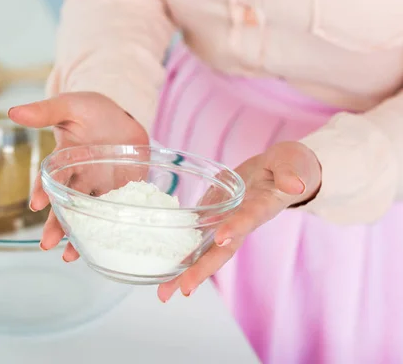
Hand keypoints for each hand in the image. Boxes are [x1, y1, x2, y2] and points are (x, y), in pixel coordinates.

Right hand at [8, 92, 148, 259]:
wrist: (124, 115)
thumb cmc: (92, 109)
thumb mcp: (69, 105)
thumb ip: (45, 111)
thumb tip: (12, 111)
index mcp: (66, 159)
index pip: (51, 177)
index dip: (42, 190)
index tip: (36, 204)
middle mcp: (82, 177)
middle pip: (67, 204)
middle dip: (56, 224)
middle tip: (46, 244)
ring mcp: (103, 186)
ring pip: (89, 214)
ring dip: (79, 234)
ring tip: (70, 256)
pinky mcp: (126, 189)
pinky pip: (119, 209)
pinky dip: (114, 226)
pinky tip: (108, 244)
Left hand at [157, 141, 321, 301]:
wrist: (282, 170)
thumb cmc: (289, 166)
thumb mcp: (293, 162)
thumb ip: (291, 172)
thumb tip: (295, 184)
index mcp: (261, 206)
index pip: (248, 218)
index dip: (236, 228)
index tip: (222, 240)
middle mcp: (241, 222)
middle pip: (222, 250)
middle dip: (203, 269)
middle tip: (182, 289)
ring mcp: (226, 223)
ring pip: (205, 251)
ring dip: (185, 271)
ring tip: (164, 293)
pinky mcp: (213, 217)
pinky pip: (195, 237)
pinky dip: (179, 252)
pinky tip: (160, 266)